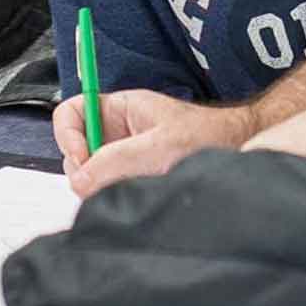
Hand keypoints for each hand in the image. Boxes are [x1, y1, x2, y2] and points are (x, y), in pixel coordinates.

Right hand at [53, 89, 255, 196]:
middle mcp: (116, 131)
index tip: (81, 160)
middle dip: (85, 170)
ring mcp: (123, 156)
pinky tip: (138, 195)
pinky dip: (115, 196)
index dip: (67, 136)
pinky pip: (109, 189)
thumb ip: (116, 160)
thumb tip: (80, 179)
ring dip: (103, 186)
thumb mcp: (158, 146)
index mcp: (119, 108)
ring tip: (135, 186)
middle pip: (76, 150)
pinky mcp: (132, 178)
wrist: (237, 152)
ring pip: (91, 175)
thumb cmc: (207, 137)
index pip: (71, 113)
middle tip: (105, 183)